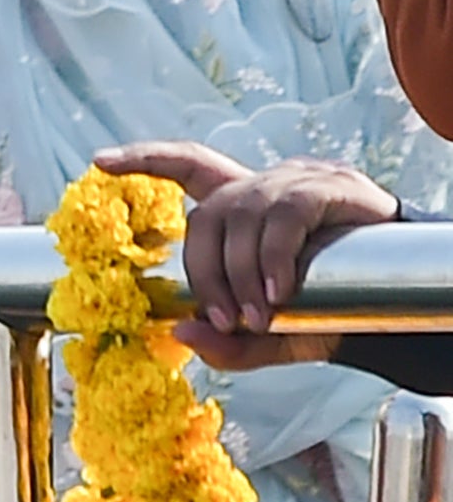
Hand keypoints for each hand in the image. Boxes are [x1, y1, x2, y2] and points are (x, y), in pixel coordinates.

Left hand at [96, 140, 397, 366]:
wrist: (401, 303)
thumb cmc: (332, 309)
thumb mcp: (274, 333)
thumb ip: (229, 341)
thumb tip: (181, 334)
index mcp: (243, 207)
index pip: (188, 166)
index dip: (145, 159)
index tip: (100, 161)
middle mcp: (264, 185)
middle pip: (207, 215)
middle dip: (204, 272)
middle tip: (221, 320)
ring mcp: (298, 181)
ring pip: (243, 217)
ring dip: (241, 273)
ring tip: (259, 315)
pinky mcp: (331, 187)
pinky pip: (287, 214)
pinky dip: (274, 255)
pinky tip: (279, 291)